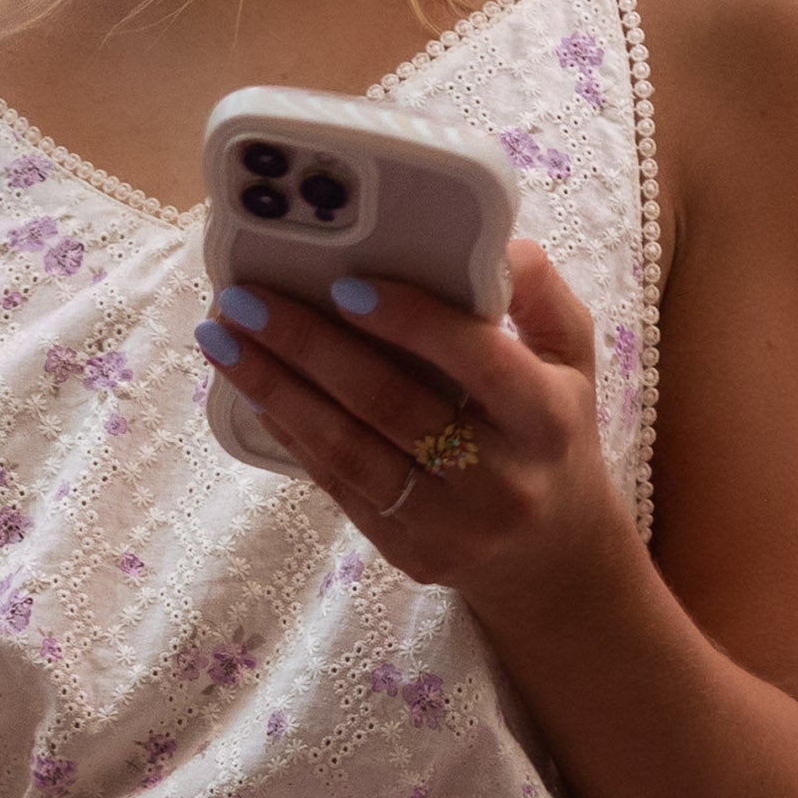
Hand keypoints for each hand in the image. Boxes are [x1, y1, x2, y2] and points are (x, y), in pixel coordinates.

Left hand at [192, 240, 634, 609]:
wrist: (553, 557)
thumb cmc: (553, 432)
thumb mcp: (573, 357)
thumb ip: (539, 293)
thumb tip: (493, 240)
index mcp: (544, 418)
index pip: (474, 361)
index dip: (409, 321)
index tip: (343, 284)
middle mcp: (498, 478)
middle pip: (391, 405)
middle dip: (309, 347)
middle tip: (245, 300)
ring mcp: (449, 525)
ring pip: (350, 452)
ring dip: (278, 392)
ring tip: (224, 342)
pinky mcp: (409, 553)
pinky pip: (340, 487)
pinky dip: (292, 434)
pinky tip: (252, 391)